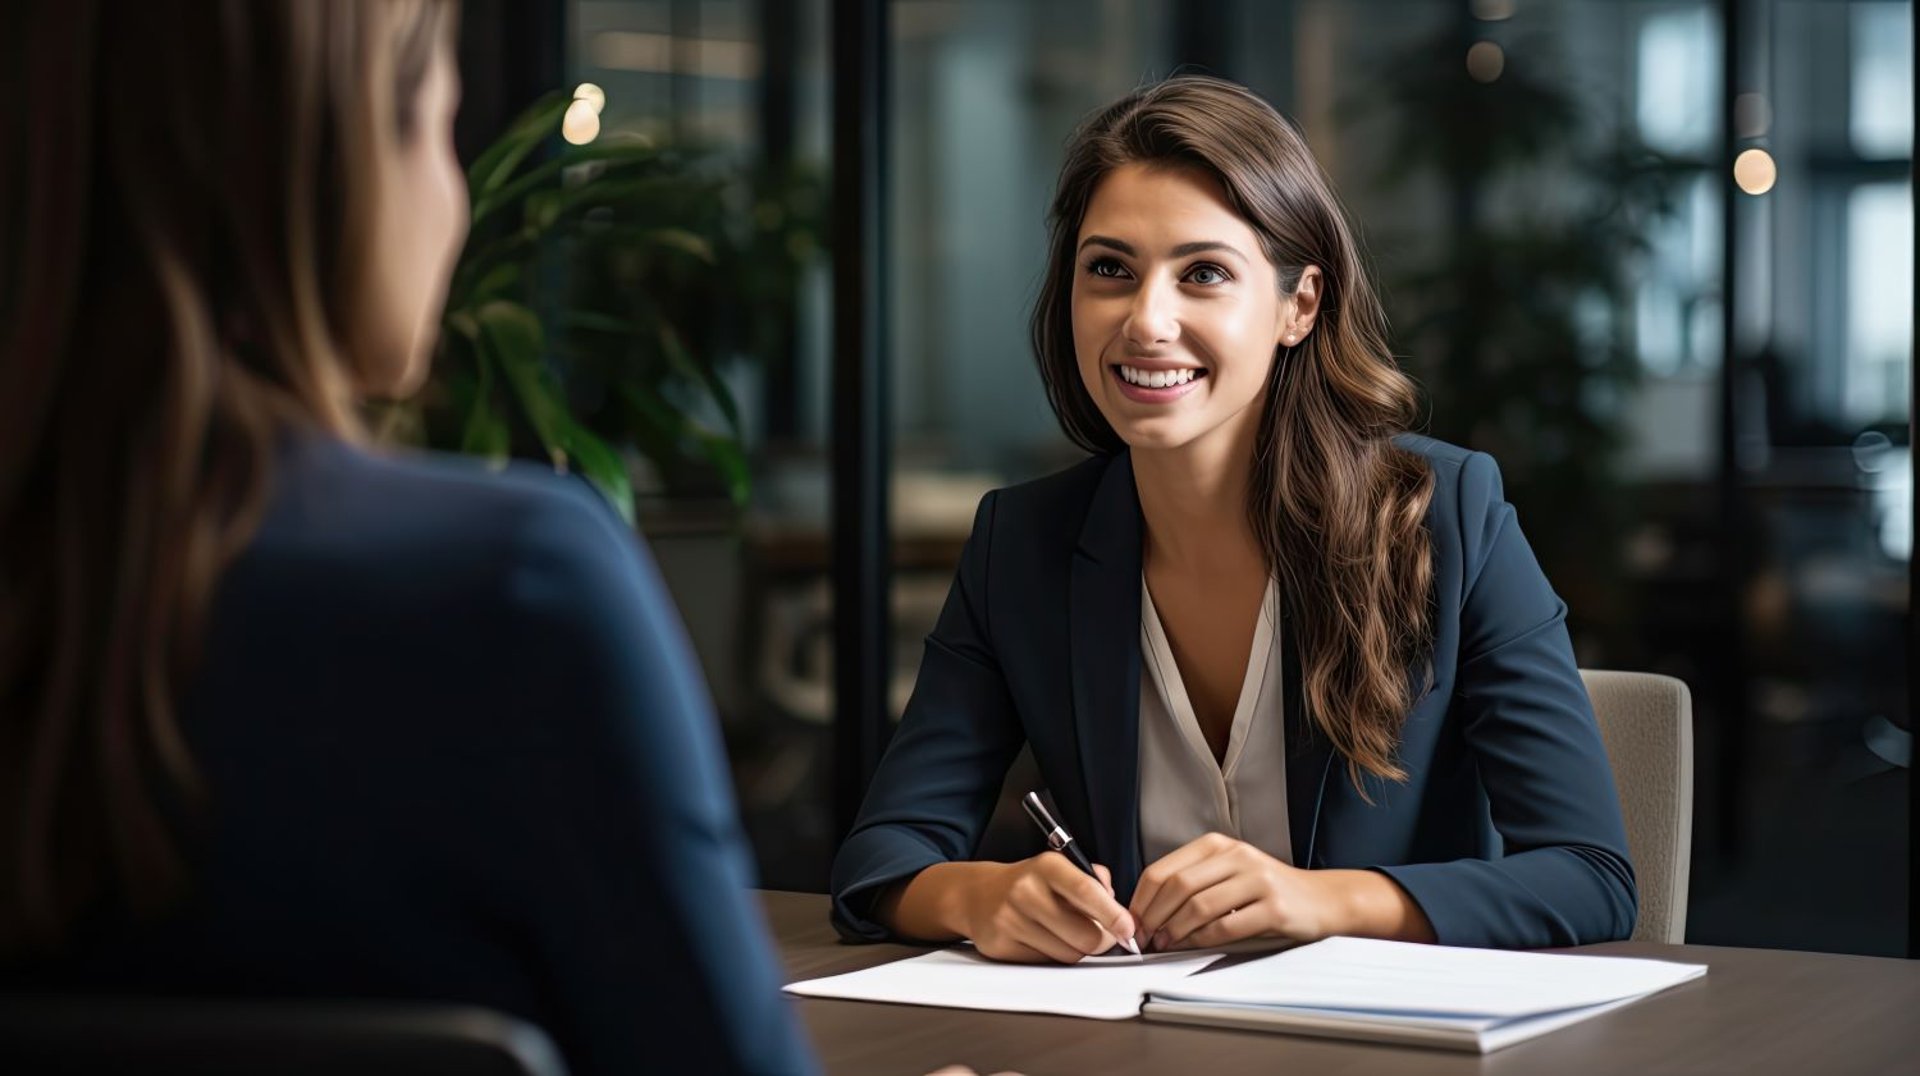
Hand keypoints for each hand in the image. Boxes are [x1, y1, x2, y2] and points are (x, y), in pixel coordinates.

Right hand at [959, 853, 1137, 963]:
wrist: (979, 894)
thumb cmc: (1030, 882)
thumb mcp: (1060, 867)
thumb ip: (1094, 880)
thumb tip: (1117, 907)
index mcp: (1047, 866)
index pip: (1086, 891)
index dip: (1113, 914)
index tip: (1127, 929)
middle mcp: (1026, 890)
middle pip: (1084, 935)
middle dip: (1100, 940)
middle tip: (1100, 935)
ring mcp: (1011, 919)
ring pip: (1069, 954)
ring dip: (1076, 949)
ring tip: (1066, 933)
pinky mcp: (1001, 945)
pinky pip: (1046, 964)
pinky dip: (1052, 956)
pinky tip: (1044, 939)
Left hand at [1129, 832, 1337, 950]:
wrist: (1321, 899)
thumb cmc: (1267, 890)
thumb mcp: (1229, 873)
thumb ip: (1193, 882)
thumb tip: (1147, 910)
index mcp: (1218, 845)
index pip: (1163, 869)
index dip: (1141, 899)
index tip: (1131, 920)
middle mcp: (1236, 856)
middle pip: (1177, 887)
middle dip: (1153, 916)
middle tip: (1144, 937)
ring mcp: (1257, 880)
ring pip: (1199, 906)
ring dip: (1174, 931)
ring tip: (1164, 943)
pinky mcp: (1273, 907)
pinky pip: (1226, 926)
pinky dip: (1202, 939)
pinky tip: (1193, 945)